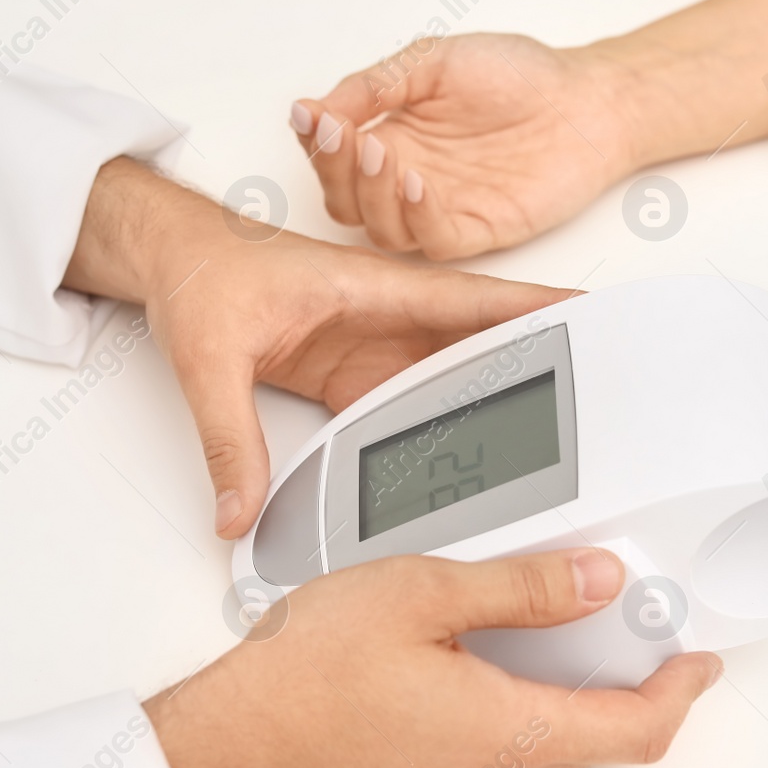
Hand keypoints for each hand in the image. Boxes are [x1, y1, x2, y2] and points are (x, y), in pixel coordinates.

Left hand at [65, 157, 569, 537]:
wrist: (169, 260)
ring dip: (494, 404)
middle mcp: (384, 317)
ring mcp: (372, 348)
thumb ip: (227, 439)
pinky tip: (465, 460)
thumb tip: (240, 508)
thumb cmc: (199, 271)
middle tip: (597, 400)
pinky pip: (408, 404)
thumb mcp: (208, 358)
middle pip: (477, 347)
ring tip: (548, 444)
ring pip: (449, 379)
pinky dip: (441, 428)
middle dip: (538, 367)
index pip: (475, 300)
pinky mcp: (351, 374)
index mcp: (373, 289)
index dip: (540, 309)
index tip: (596, 321)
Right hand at [143, 547, 722, 767]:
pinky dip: (518, 696)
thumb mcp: (422, 596)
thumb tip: (592, 577)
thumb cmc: (302, 681)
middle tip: (621, 610)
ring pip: (547, 737)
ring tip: (541, 612)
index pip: (637, 729)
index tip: (697, 656)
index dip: (682, 689)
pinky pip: (503, 746)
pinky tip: (480, 647)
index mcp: (511, 734)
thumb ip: (521, 586)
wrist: (226, 748)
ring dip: (564, 680)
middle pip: (597, 733)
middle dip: (622, 672)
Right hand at [291, 34, 641, 259]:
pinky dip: (416, 215)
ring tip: (378, 154)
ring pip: (380, 229)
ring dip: (371, 195)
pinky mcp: (475, 231)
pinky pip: (432, 239)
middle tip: (342, 137)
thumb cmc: (520, 76)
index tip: (312, 115)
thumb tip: (316, 107)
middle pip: (346, 200)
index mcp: (392, 138)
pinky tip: (415, 182)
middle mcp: (408, 179)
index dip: (316, 141)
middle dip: (334, 171)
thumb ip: (375, 84)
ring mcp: (439, 209)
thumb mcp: (433, 60)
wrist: (587, 99)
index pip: (333, 156)